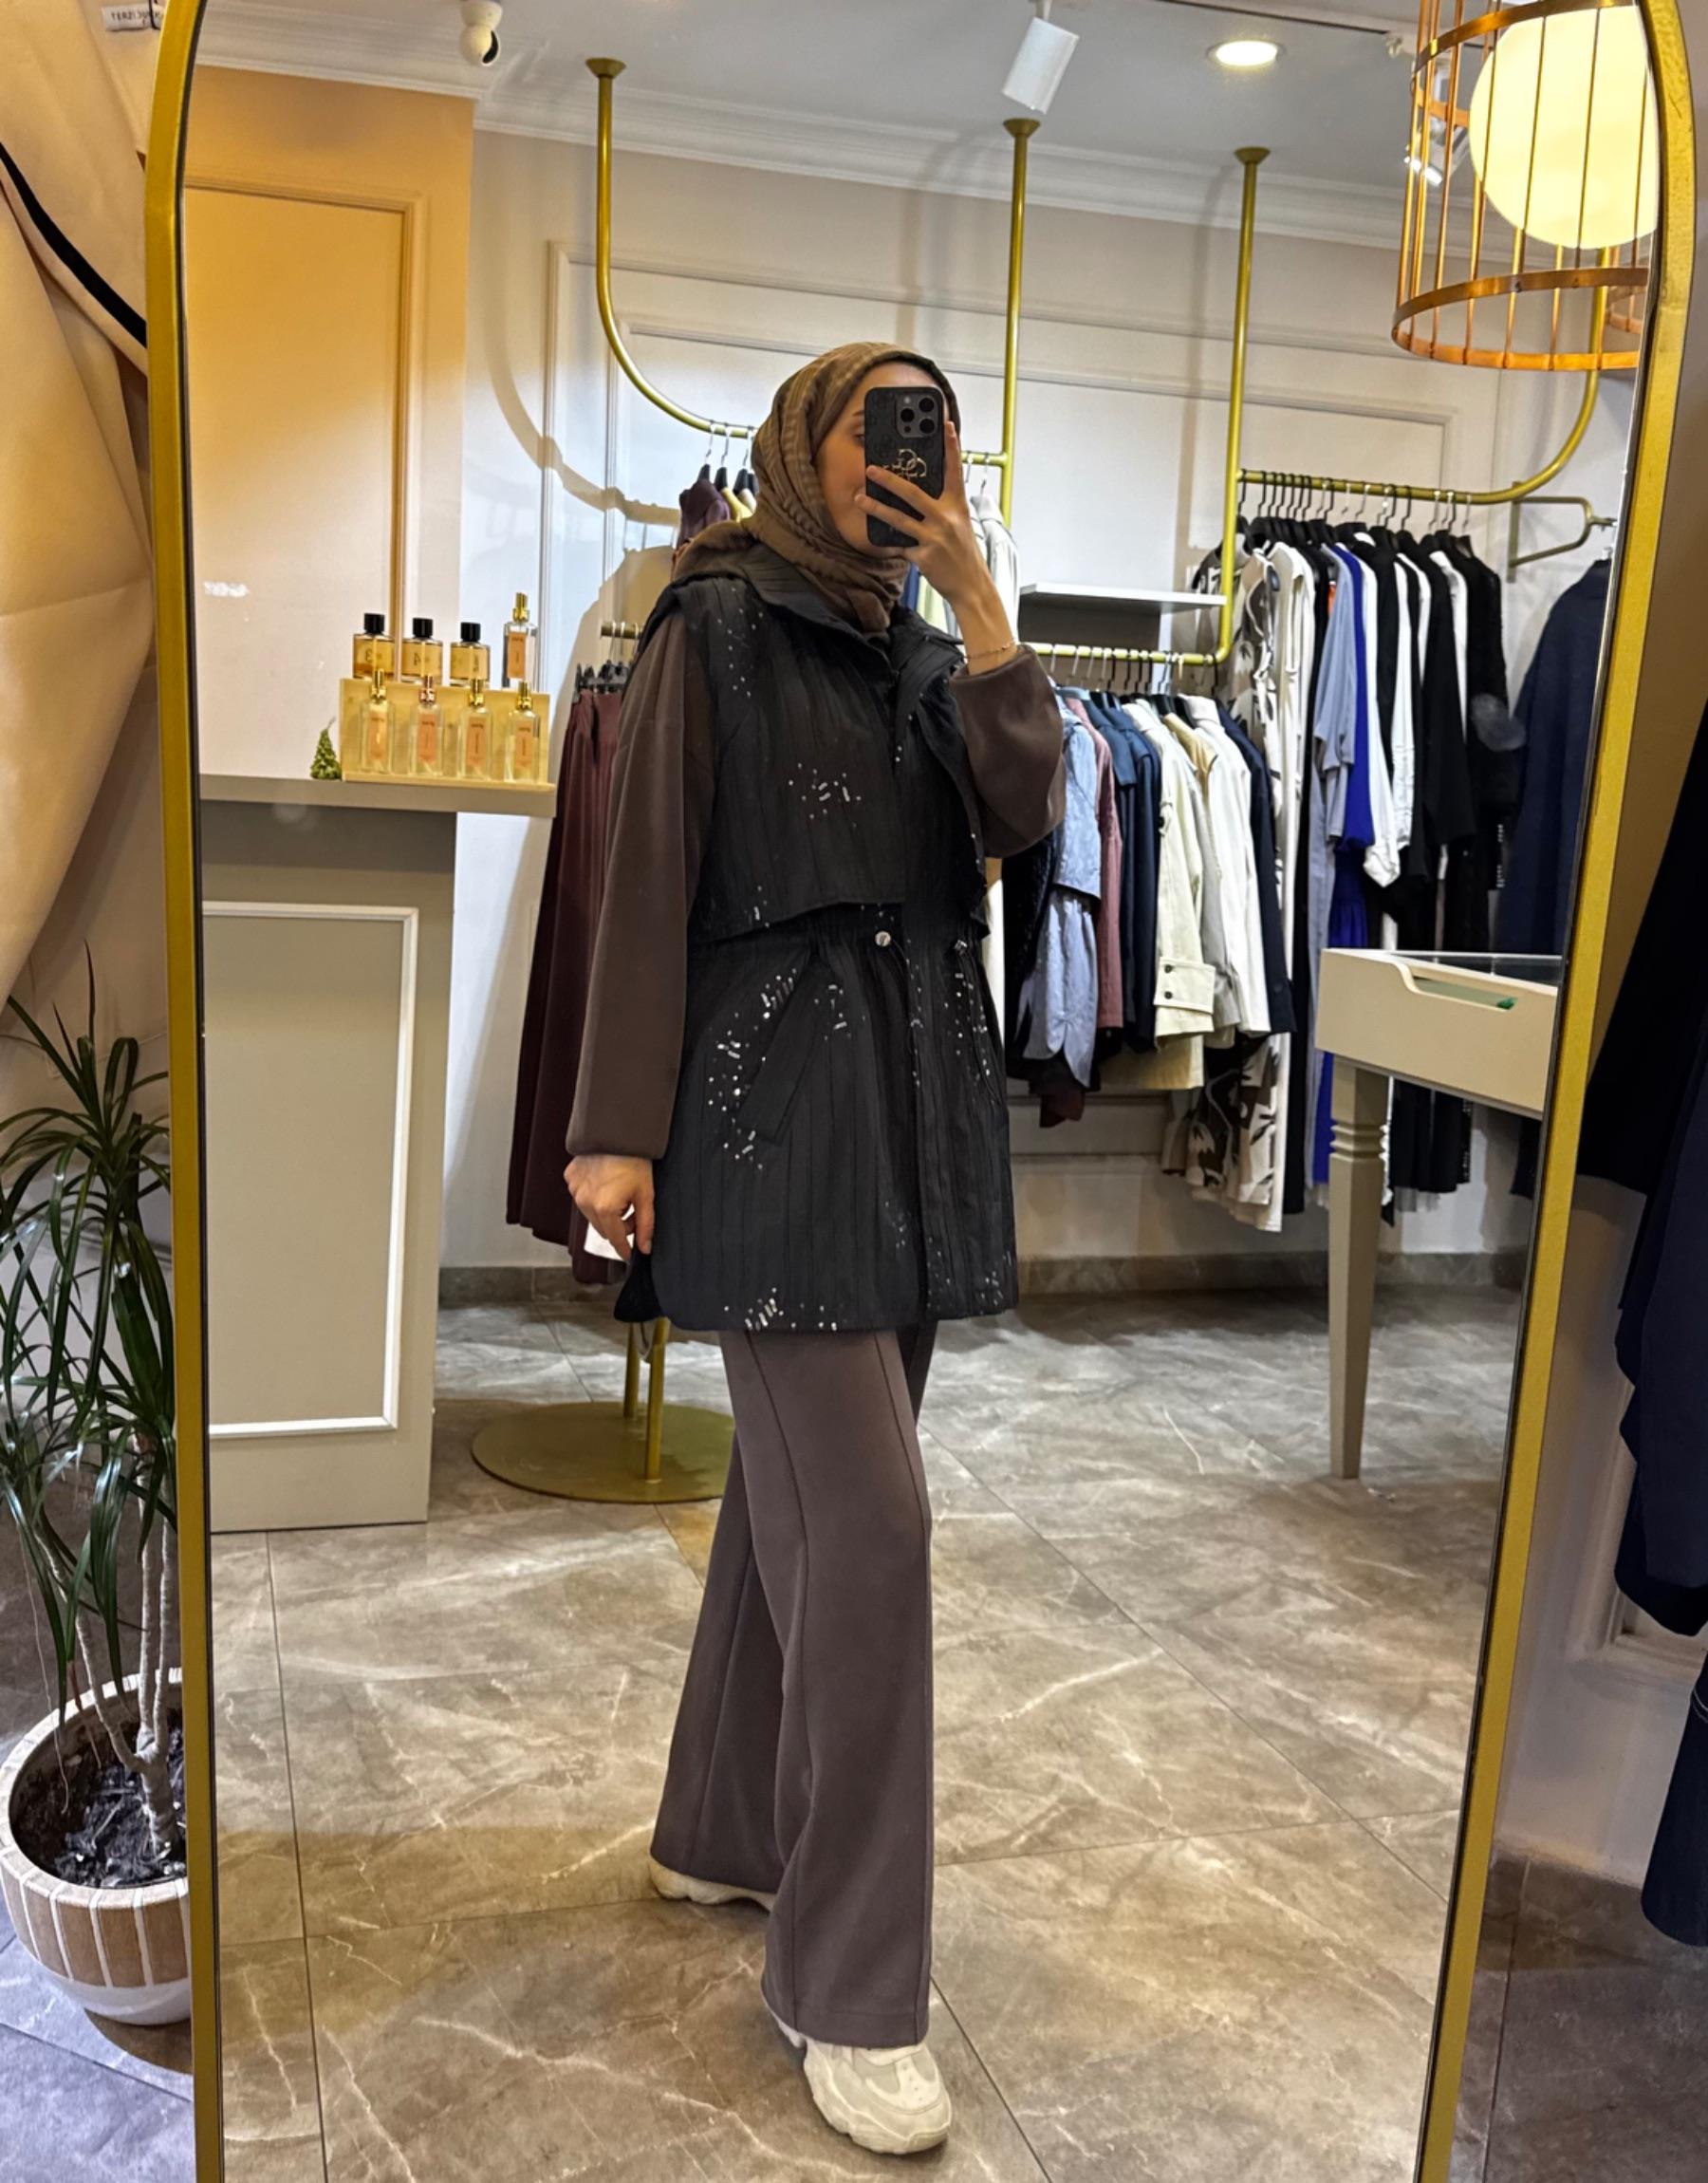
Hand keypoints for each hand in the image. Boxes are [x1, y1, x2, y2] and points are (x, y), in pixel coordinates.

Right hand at [564, 1153, 653, 1259]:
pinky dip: (593, 1196)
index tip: (629, 1254)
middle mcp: (586, 1201)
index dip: (624, 1248)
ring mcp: (575, 1190)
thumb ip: (646, 1225)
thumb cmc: (634, 1159)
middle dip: (619, 1225)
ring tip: (620, 1193)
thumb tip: (645, 1246)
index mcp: (605, 1208)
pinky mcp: (570, 1178)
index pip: (615, 1239)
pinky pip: (582, 1197)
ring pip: (591, 1214)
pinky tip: (606, 1183)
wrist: (618, 1132)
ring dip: (605, 1212)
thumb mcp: (646, 1194)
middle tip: (633, 1211)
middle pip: (603, 1228)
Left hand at [861, 419, 991, 610]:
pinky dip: (888, 541)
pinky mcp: (924, 555)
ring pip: (898, 518)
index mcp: (958, 507)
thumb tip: (915, 497)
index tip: (947, 425)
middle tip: (871, 469)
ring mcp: (934, 537)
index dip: (952, 447)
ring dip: (875, 507)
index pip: (955, 471)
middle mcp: (947, 518)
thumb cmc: (964, 555)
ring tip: (859, 498)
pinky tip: (875, 535)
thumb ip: (942, 509)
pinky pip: (899, 545)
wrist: (971, 586)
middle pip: (913, 492)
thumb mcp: (960, 526)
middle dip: (889, 479)